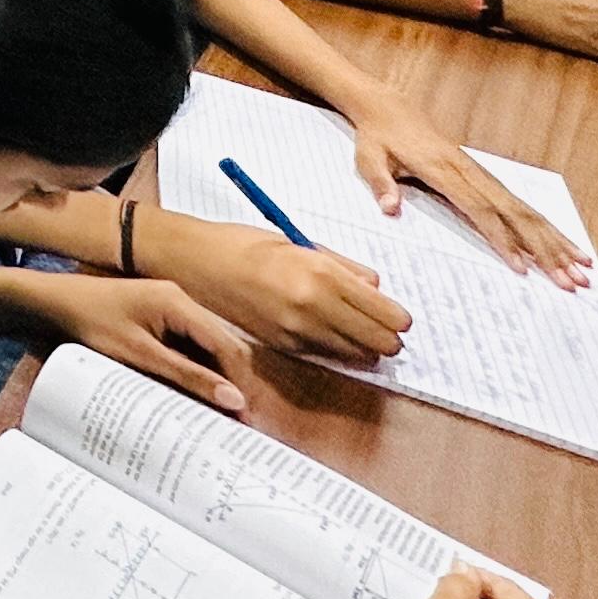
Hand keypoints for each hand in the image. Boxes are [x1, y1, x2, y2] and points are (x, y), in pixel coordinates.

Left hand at [38, 275, 249, 412]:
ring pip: (205, 347)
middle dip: (231, 382)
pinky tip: (194, 395)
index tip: (245, 417)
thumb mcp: (140, 355)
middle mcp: (181, 300)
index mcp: (179, 302)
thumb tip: (234, 400)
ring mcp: (169, 307)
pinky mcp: (157, 317)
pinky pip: (186, 345)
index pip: (226, 345)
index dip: (239, 382)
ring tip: (221, 416)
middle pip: (220, 345)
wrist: (52, 302)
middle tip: (238, 423)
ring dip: (213, 378)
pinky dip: (194, 369)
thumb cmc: (91, 323)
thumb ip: (186, 376)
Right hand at [174, 219, 412, 362]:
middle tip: (385, 326)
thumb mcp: (299, 243)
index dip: (399, 318)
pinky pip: (327, 355)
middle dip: (389, 337)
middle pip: (378, 342)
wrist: (197, 263)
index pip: (385, 313)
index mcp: (321, 275)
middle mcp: (313, 307)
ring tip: (358, 329)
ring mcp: (297, 331)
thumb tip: (375, 287)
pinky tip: (329, 331)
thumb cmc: (245, 245)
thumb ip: (343, 267)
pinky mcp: (282, 346)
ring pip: (356, 355)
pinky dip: (337, 348)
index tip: (398, 315)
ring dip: (365, 346)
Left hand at [350, 96, 592, 283]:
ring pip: (525, 210)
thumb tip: (390, 208)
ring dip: (555, 241)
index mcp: (444, 171)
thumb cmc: (377, 137)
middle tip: (570, 280)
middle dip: (545, 249)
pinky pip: (519, 204)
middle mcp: (470, 172)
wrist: (389, 108)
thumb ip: (380, 183)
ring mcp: (481, 174)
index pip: (479, 210)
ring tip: (583, 270)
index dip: (502, 239)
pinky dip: (545, 226)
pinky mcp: (484, 177)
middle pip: (515, 214)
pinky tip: (566, 245)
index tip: (522, 267)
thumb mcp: (368, 158)